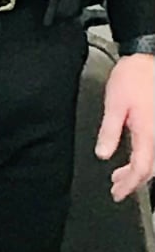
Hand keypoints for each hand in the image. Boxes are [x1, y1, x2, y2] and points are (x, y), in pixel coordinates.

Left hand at [95, 53, 153, 202]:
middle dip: (133, 182)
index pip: (141, 169)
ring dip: (139, 171)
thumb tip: (103, 154)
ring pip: (154, 160)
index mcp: (148, 132)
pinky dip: (145, 158)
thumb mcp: (114, 104)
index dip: (129, 185)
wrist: (149, 59)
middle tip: (117, 188)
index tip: (117, 193)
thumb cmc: (134, 76)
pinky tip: (134, 156)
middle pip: (150, 169)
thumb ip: (109, 131)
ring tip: (120, 175)